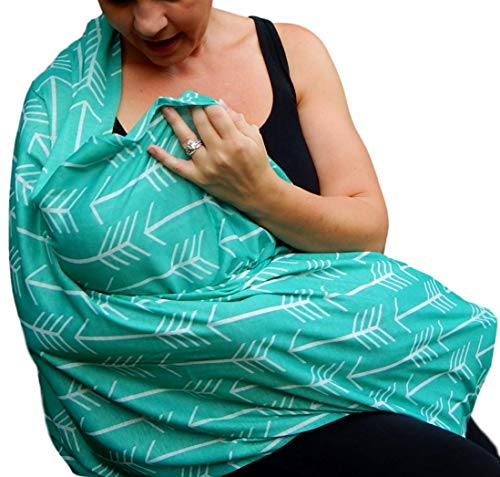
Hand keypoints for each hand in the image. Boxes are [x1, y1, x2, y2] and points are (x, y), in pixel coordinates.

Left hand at [147, 101, 278, 213]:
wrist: (258, 194)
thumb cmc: (257, 164)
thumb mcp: (255, 139)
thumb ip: (238, 120)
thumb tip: (219, 103)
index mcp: (236, 141)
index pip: (215, 113)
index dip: (207, 103)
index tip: (203, 99)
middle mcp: (220, 153)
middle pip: (200, 122)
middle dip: (192, 107)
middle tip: (185, 100)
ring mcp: (207, 166)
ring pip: (186, 138)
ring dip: (174, 121)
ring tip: (165, 108)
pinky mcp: (199, 178)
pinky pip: (177, 166)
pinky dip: (163, 157)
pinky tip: (151, 147)